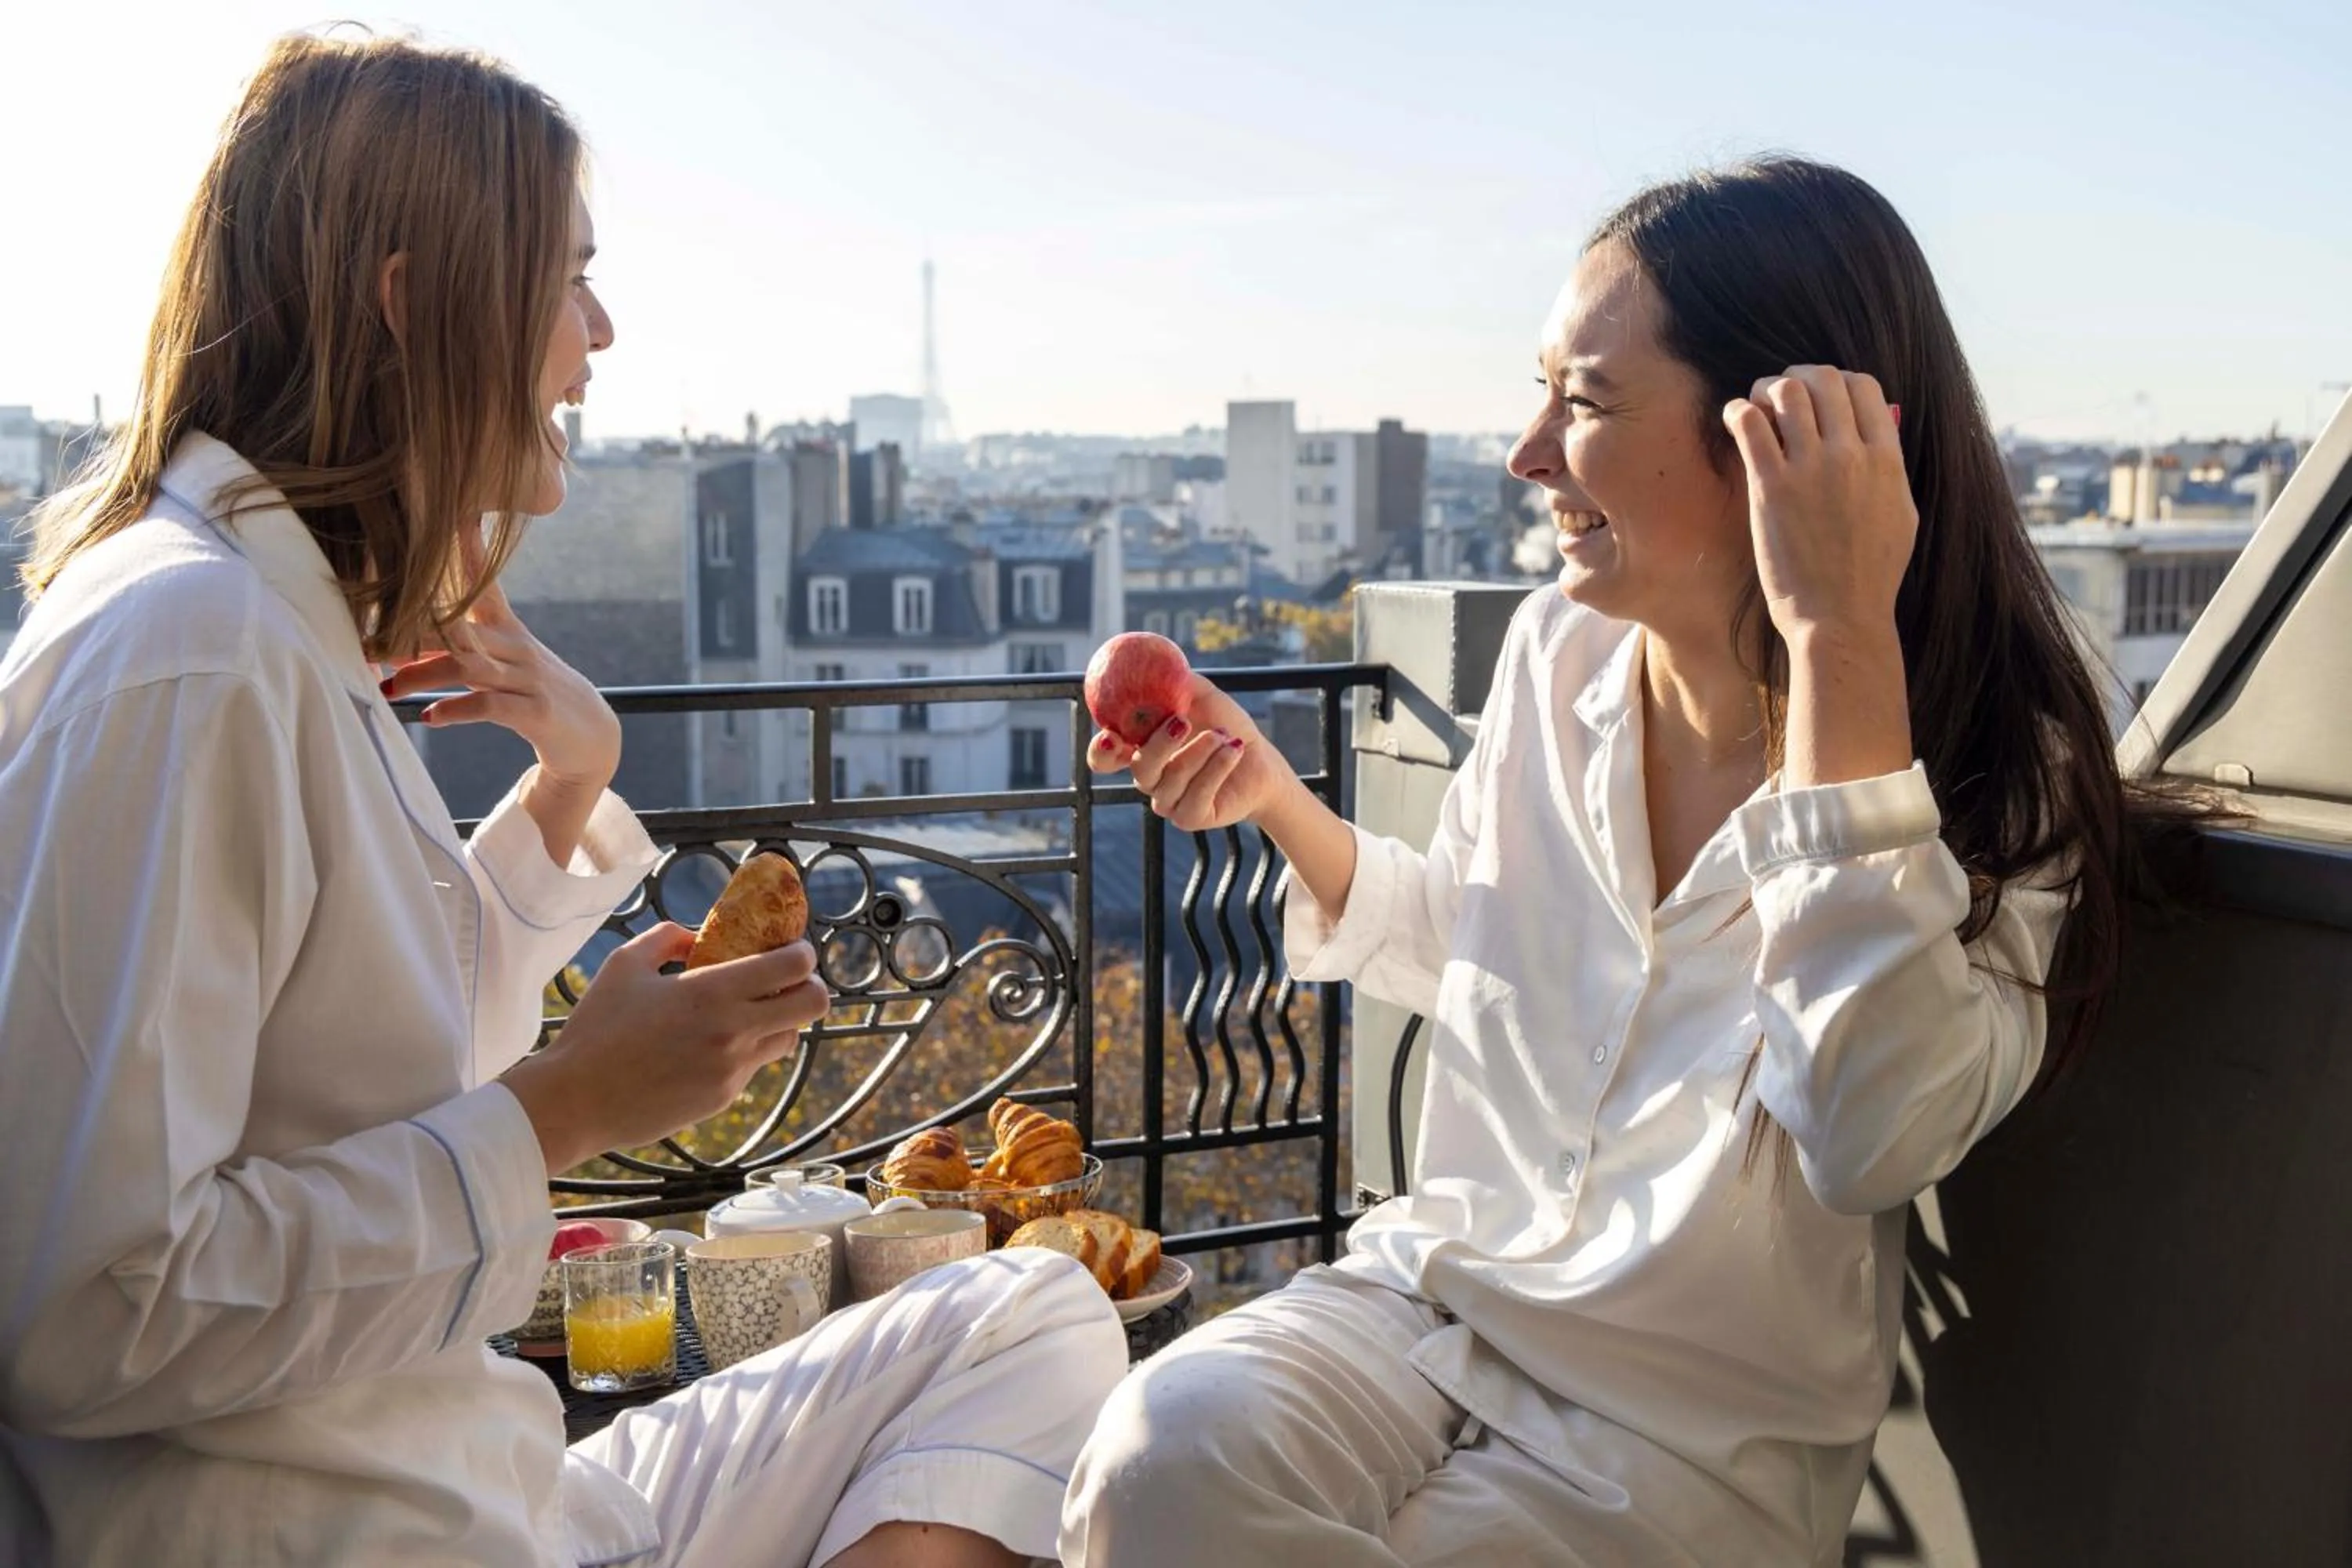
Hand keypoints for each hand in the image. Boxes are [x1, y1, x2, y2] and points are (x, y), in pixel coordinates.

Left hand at [378, 531, 620, 793]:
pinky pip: (489, 706)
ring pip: (468, 666)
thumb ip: (459, 646)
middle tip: (366, 644)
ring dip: (423, 674)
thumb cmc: (532, 692)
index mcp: (508, 629)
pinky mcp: (536, 713)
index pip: (484, 583)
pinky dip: (456, 710)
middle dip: (408, 634)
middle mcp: (518, 646)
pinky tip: (431, 717)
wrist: (589, 734)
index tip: (450, 515)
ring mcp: (529, 678)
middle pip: (458, 628)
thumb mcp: (502, 661)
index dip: (469, 549)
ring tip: (389, 688)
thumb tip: (402, 643)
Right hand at [501, 924, 831, 1174]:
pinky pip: (753, 1067)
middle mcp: (733, 1031)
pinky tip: (710, 1046)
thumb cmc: (596, 1027)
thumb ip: (668, 937)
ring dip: (778, 1021)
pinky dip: (744, 1051)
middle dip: (809, 987)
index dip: (803, 953)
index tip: (792, 949)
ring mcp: (732, 1069)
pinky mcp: (723, 1098)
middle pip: (813, 1004)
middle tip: (787, 981)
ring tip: (746, 1013)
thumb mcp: (626, 964)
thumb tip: (698, 935)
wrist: (576, 1101)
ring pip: (788, 1039)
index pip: (793, 966)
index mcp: (712, 991)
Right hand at [1086, 673, 1301, 832]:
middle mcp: (1151, 779)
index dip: (1101, 751)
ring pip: (1171, 782)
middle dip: (1159, 746)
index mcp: (1142, 751)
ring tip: (1224, 736)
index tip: (1111, 735)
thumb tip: (1154, 658)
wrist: (1261, 761)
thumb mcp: (1201, 697)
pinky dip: (1217, 768)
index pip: (1105, 759)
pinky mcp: (1191, 818)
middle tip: (1181, 722)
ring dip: (1201, 752)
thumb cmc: (1226, 727)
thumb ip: (1174, 682)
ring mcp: (1169, 802)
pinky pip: (1196, 797)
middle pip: (1140, 770)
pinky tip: (1234, 750)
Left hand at [1722, 366, 1915, 645]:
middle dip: (1798, 377)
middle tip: (1780, 396)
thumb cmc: (1871, 575)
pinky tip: (1734, 421)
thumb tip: (1881, 433)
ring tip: (1755, 408)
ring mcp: (1810, 469)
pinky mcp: (1771, 488)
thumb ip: (1890, 471)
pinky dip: (1738, 411)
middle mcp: (1850, 454)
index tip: (1819, 398)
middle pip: (1824, 379)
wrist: (1840, 617)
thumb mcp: (1902, 515)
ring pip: (1786, 391)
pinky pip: (1749, 424)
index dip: (1837, 382)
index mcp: (1886, 458)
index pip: (1864, 386)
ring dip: (1765, 390)